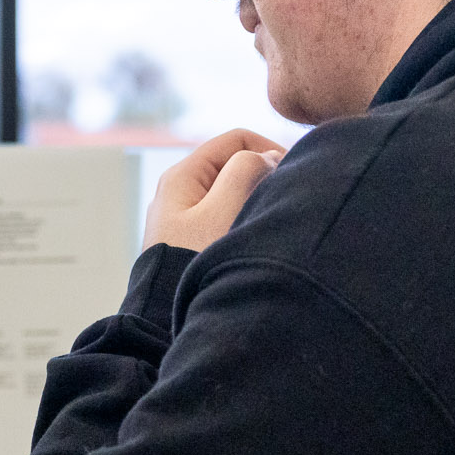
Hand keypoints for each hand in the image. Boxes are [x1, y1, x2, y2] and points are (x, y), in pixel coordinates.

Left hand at [143, 129, 286, 252]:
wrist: (162, 315)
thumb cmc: (192, 263)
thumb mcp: (222, 211)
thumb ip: (244, 173)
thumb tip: (265, 156)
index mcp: (182, 175)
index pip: (235, 139)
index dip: (268, 148)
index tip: (291, 175)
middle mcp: (178, 190)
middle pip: (233, 163)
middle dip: (263, 175)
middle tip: (282, 200)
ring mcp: (181, 214)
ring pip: (230, 190)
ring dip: (253, 198)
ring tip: (266, 221)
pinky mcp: (187, 237)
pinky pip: (222, 213)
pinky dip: (241, 215)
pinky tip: (252, 235)